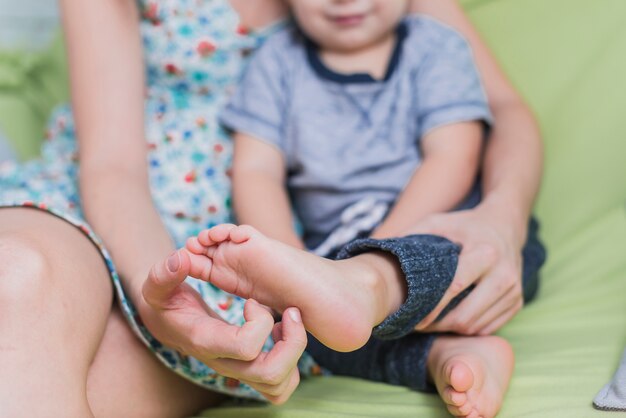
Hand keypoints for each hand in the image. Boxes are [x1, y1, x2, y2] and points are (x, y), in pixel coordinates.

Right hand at [139, 249, 306, 403]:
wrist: (166, 321)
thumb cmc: (164, 301)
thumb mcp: (157, 284)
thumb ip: (165, 273)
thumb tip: (181, 258)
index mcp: (207, 342)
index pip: (246, 347)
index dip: (259, 321)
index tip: (252, 300)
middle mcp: (225, 363)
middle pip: (270, 373)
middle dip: (292, 341)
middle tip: (289, 312)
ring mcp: (238, 370)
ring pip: (279, 384)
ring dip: (294, 353)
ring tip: (287, 323)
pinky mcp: (247, 370)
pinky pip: (279, 385)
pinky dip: (290, 363)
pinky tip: (280, 333)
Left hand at [409, 205, 525, 335]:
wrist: (506, 224)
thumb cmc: (464, 224)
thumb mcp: (437, 221)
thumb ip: (410, 233)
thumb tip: (378, 248)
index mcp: (484, 252)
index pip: (455, 287)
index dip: (432, 308)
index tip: (413, 317)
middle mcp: (503, 273)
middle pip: (466, 316)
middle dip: (438, 326)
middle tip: (418, 325)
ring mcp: (514, 290)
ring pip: (476, 326)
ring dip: (450, 330)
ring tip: (430, 324)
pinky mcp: (517, 301)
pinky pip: (489, 328)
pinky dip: (467, 329)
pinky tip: (450, 322)